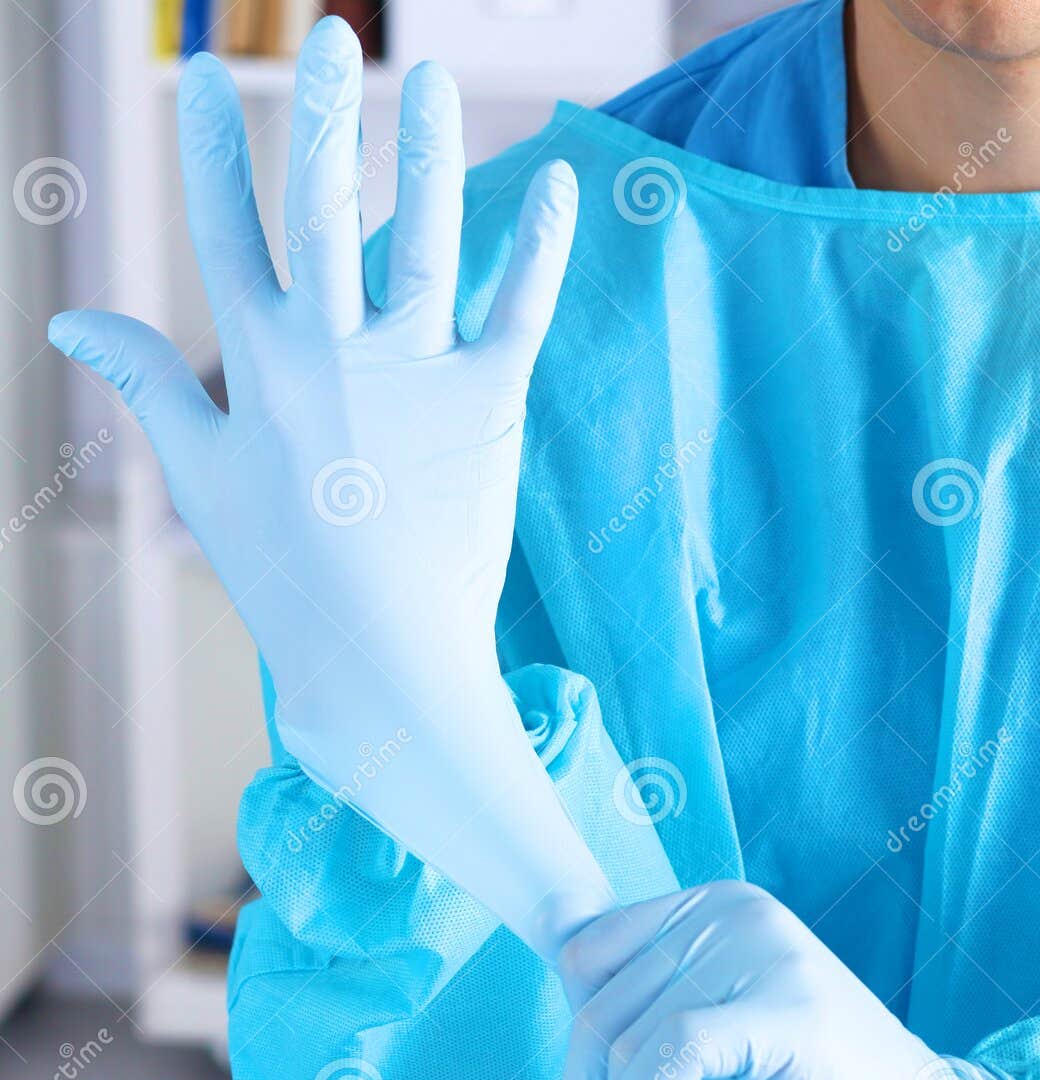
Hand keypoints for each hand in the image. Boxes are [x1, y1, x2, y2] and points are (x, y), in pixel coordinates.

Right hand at [48, 20, 610, 955]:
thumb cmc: (281, 572)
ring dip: (432, 151)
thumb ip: (148, 382)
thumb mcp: (198, 474)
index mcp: (255, 359)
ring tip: (438, 77)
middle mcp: (332, 347)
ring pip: (423, 235)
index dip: (214, 144)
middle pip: (321, 203)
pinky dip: (542, 246)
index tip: (211, 70)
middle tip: (331, 31)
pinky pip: (519, 305)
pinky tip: (564, 182)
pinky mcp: (491, 401)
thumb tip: (74, 319)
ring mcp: (415, 369)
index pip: (224, 226)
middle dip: (321, 111)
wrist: (381, 656)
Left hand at [556, 882, 1038, 1079]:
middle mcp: (738, 913)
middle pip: (598, 1010)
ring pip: (625, 1042)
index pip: (587, 960)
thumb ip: (640, 1009)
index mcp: (716, 907)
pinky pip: (670, 1055)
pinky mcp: (787, 1010)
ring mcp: (767, 953)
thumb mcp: (706, 1048)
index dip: (576, 1057)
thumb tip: (553, 942)